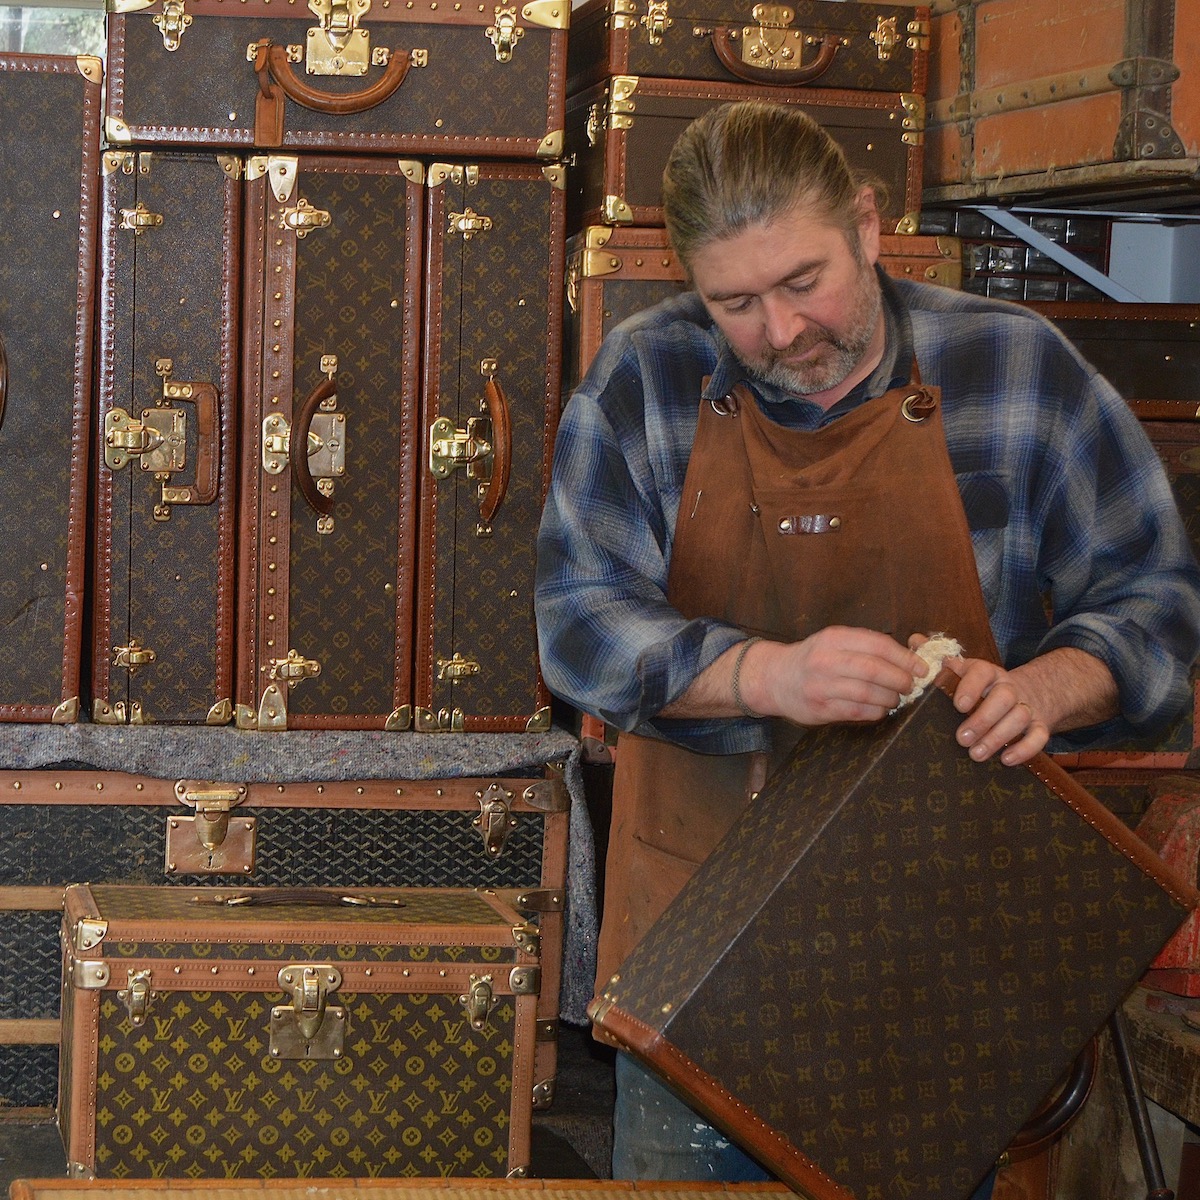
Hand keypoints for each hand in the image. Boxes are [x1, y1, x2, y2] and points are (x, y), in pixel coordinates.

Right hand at [748, 626, 929, 726]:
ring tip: (896, 698)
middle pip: (874, 669)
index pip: (878, 644)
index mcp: (833, 638)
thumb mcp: (833, 641)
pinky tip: (880, 708)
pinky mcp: (820, 708)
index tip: (921, 667)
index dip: (904, 657)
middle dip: (901, 679)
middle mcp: (826, 660)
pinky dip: (876, 711)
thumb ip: (865, 645)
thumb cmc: (812, 659)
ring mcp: (821, 685)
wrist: (774, 678)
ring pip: (868, 693)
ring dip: (890, 697)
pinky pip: (858, 711)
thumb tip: (909, 656)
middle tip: (911, 685)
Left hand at [939, 655, 1048, 765]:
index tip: (959, 706)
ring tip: (976, 754)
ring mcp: (1026, 706)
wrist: (1022, 695)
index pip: (982, 672)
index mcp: (987, 673)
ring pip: (1020, 717)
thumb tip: (920, 646)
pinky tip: (1006, 760)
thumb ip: (944, 668)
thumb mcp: (963, 676)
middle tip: (962, 739)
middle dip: (982, 719)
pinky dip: (1025, 749)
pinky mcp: (1039, 725)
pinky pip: (1040, 736)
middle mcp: (1009, 687)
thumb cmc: (980, 690)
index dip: (971, 687)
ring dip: (998, 737)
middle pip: (1004, 697)